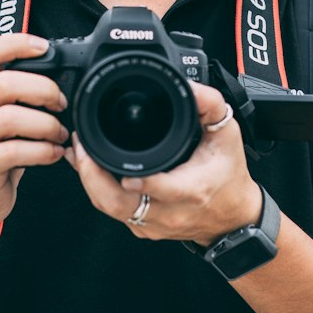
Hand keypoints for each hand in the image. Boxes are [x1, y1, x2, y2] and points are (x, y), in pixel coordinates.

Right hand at [0, 34, 69, 256]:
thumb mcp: (2, 115)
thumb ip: (22, 95)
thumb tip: (64, 82)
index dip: (16, 44)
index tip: (44, 48)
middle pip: (5, 83)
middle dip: (44, 90)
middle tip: (62, 103)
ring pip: (11, 117)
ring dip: (46, 125)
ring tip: (60, 133)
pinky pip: (14, 151)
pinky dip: (42, 151)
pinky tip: (53, 153)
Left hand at [67, 81, 261, 246]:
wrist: (232, 218)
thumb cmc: (229, 176)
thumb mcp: (227, 134)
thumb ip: (210, 106)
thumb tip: (188, 85)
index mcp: (192, 190)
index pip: (161, 190)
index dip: (141, 182)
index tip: (125, 172)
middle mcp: (169, 212)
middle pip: (119, 204)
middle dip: (93, 177)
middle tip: (81, 148)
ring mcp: (153, 224)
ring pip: (110, 208)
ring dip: (90, 181)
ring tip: (79, 152)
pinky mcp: (143, 227)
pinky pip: (113, 210)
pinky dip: (97, 189)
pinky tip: (89, 168)